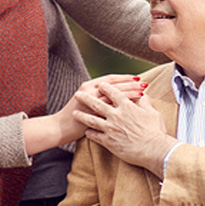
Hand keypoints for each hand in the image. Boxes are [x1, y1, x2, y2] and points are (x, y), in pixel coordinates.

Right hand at [24, 75, 145, 155]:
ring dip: (130, 92)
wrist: (61, 128)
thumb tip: (113, 92)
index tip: (137, 77)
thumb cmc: (74, 116)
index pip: (110, 79)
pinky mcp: (93, 114)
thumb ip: (97, 95)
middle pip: (115, 85)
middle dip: (131, 83)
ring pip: (115, 95)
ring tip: (143, 91)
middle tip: (144, 82)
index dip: (125, 77)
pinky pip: (112, 108)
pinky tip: (134, 105)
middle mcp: (90, 91)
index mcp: (89, 85)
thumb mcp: (85, 101)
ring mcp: (92, 102)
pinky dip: (123, 105)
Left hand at [74, 81, 175, 175]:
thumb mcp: (153, 114)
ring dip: (82, 116)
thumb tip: (144, 96)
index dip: (106, 87)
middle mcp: (116, 115)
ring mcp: (110, 128)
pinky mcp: (109, 141)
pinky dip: (89, 133)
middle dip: (86, 98)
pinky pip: (95, 136)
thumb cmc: (156, 132)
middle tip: (78, 94)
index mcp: (127, 107)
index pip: (113, 93)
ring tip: (74, 113)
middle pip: (97, 104)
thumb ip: (146, 104)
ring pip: (91, 120)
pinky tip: (86, 132)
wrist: (154, 150)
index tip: (100, 85)